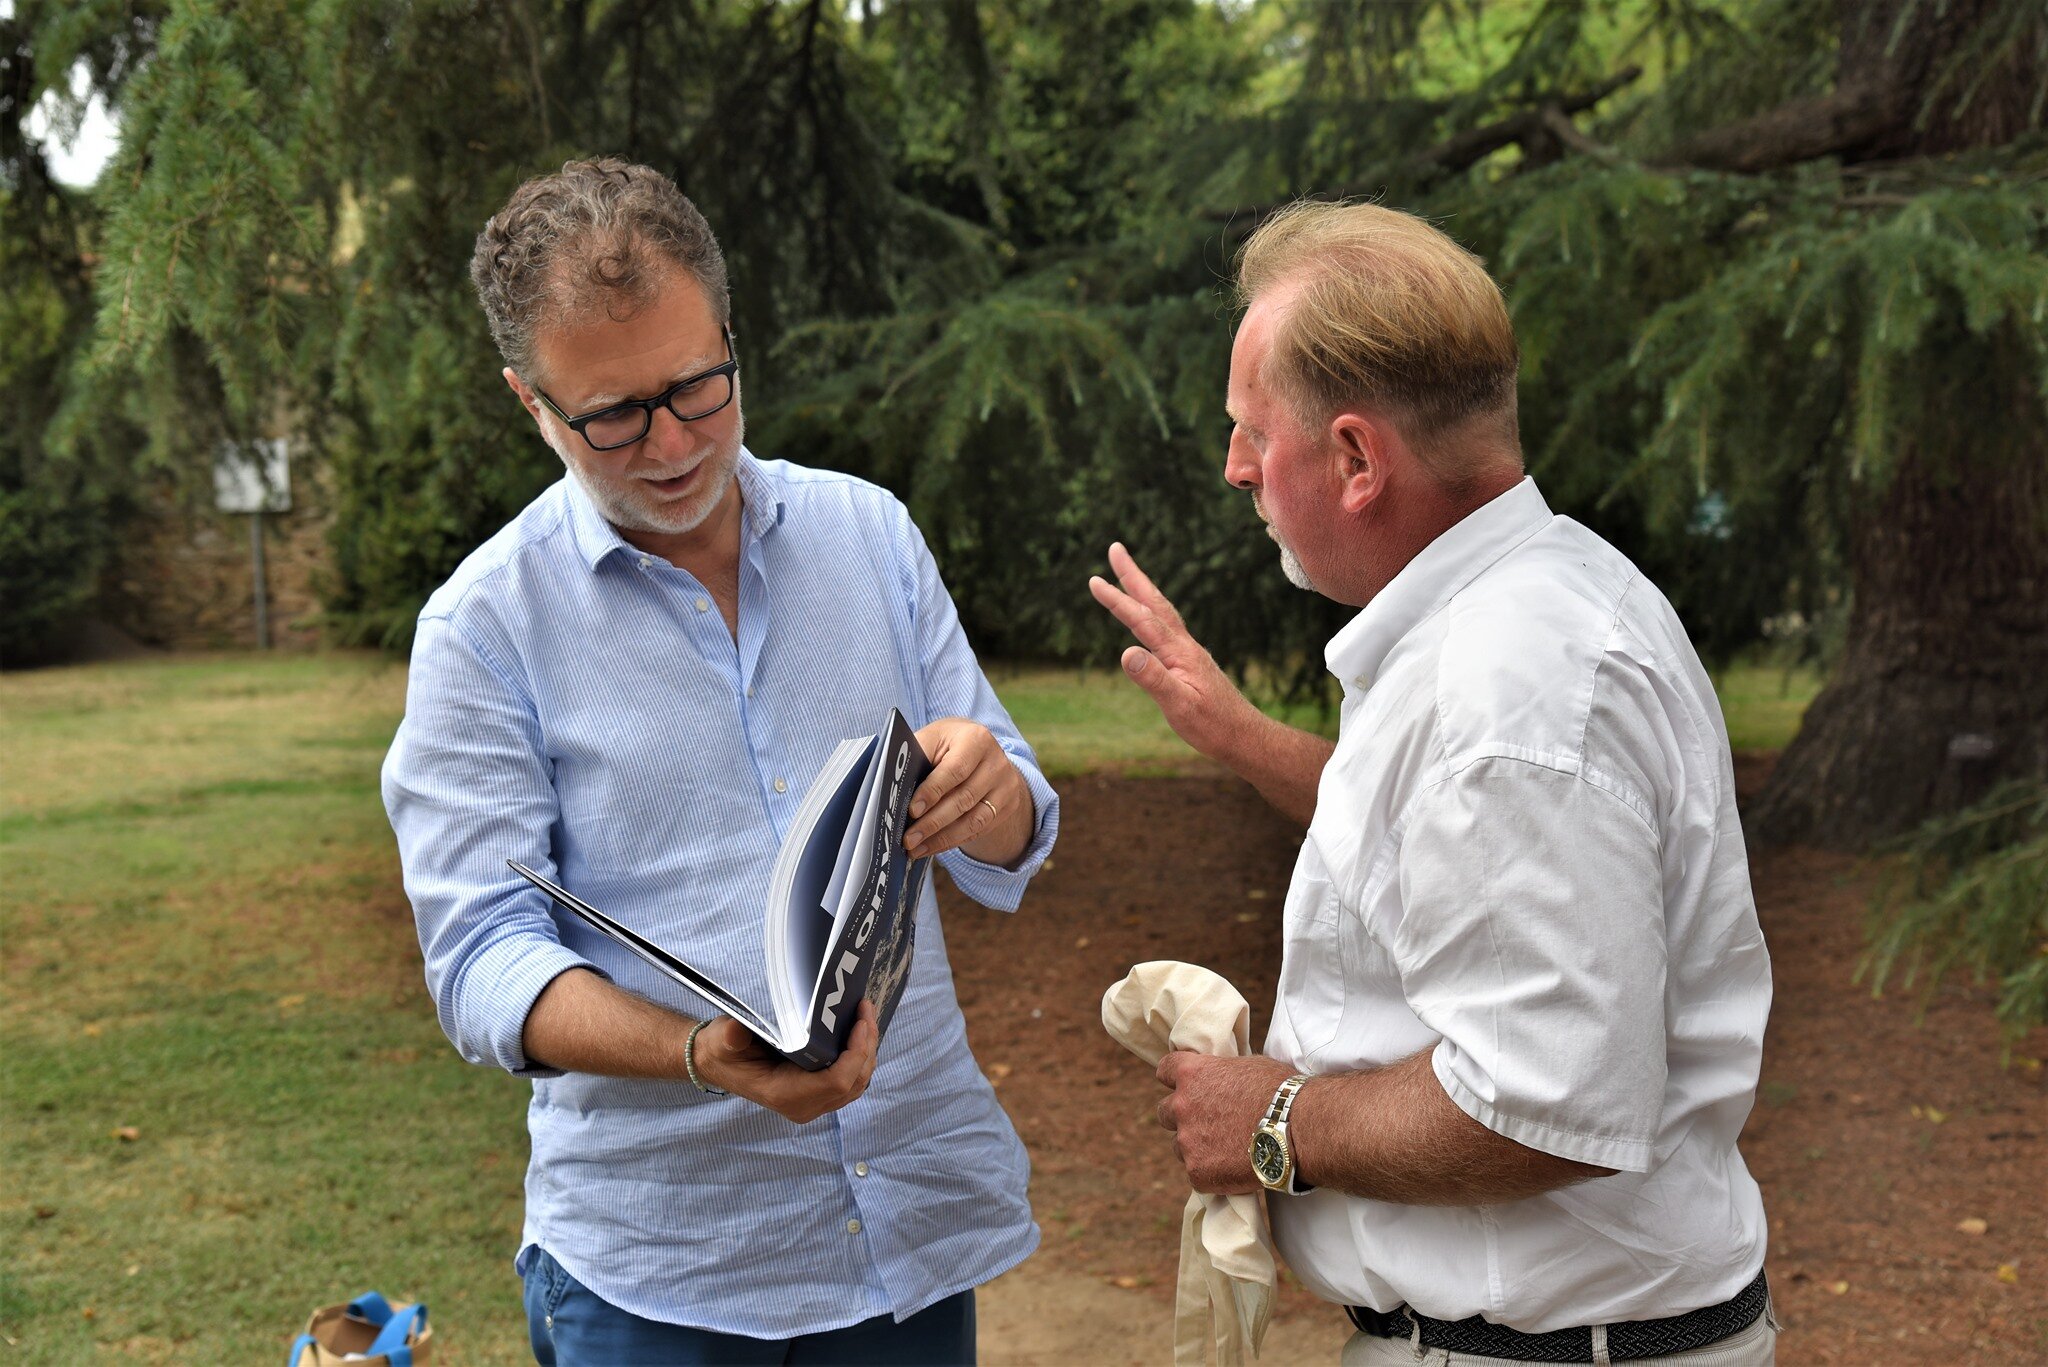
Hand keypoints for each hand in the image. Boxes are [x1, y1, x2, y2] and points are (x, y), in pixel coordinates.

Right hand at [695, 1000, 880, 1124]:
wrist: (719, 1064)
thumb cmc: (722, 1051)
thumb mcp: (722, 1041)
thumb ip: (730, 1038)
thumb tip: (736, 1033)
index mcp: (784, 1095)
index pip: (836, 1082)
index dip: (855, 1054)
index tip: (860, 1023)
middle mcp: (802, 1105)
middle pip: (853, 1082)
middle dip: (867, 1046)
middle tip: (865, 1010)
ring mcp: (812, 1103)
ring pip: (856, 1083)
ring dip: (867, 1051)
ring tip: (865, 1016)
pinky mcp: (816, 1094)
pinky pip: (849, 1080)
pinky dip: (858, 1057)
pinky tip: (857, 1032)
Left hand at [904, 718, 1032, 865]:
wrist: (980, 751)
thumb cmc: (947, 745)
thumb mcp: (932, 738)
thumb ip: (916, 757)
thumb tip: (894, 788)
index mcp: (976, 739)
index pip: (954, 770)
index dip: (933, 792)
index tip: (912, 811)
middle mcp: (997, 763)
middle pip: (964, 799)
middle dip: (933, 823)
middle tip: (909, 839)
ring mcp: (1006, 786)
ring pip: (974, 820)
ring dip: (942, 839)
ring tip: (916, 849)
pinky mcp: (1007, 806)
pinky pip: (979, 830)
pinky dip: (953, 841)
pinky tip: (932, 847)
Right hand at [1088, 543, 1257, 762]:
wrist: (1245, 737)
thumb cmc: (1213, 726)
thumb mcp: (1179, 706)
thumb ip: (1154, 679)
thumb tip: (1126, 652)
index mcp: (1180, 652)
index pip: (1142, 621)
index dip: (1118, 600)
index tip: (1094, 581)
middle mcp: (1185, 645)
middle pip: (1155, 603)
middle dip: (1133, 576)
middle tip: (1115, 549)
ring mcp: (1190, 652)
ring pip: (1162, 613)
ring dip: (1143, 591)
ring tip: (1128, 574)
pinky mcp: (1192, 662)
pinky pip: (1167, 628)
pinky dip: (1153, 613)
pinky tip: (1150, 620)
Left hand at [1155, 1050, 1296, 1194]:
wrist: (1299, 1130)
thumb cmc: (1281, 1092)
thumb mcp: (1248, 1066)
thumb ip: (1223, 1074)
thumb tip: (1223, 1080)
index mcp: (1192, 1073)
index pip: (1164, 1070)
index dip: (1175, 1079)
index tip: (1186, 1086)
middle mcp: (1181, 1105)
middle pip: (1164, 1112)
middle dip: (1182, 1116)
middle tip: (1208, 1123)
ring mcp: (1187, 1141)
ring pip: (1179, 1145)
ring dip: (1196, 1146)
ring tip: (1227, 1149)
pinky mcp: (1198, 1172)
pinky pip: (1196, 1173)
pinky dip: (1211, 1172)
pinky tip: (1234, 1168)